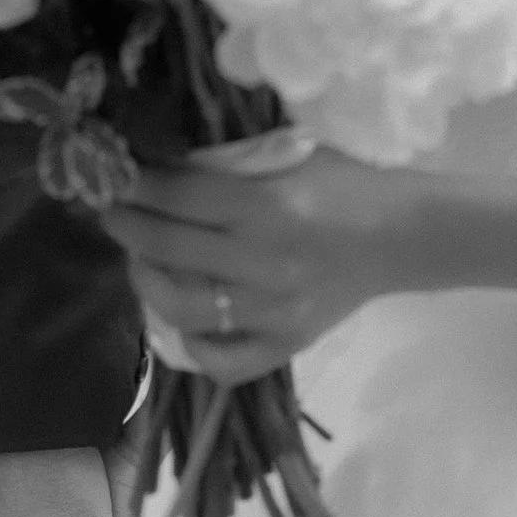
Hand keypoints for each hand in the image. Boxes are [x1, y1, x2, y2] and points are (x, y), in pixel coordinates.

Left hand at [99, 147, 421, 383]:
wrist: (402, 236)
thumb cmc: (344, 184)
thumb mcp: (289, 155)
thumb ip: (227, 165)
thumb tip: (157, 170)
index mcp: (268, 204)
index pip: (179, 194)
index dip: (137, 183)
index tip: (116, 176)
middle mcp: (265, 261)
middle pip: (168, 246)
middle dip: (127, 224)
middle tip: (114, 213)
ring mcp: (273, 311)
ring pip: (181, 308)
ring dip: (146, 282)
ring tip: (140, 263)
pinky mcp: (286, 344)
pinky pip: (222, 361)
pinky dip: (194, 346)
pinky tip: (185, 319)